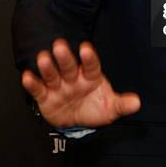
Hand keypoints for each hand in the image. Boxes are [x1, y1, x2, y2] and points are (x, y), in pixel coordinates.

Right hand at [21, 38, 140, 127]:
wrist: (77, 121)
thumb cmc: (94, 107)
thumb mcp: (110, 108)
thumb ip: (121, 104)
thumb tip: (136, 103)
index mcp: (91, 76)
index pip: (91, 65)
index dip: (88, 57)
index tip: (86, 48)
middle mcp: (73, 78)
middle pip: (69, 66)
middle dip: (65, 56)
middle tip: (60, 45)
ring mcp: (59, 86)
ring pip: (52, 74)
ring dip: (48, 67)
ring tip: (43, 58)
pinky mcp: (45, 97)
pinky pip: (38, 89)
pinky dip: (33, 83)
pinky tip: (28, 75)